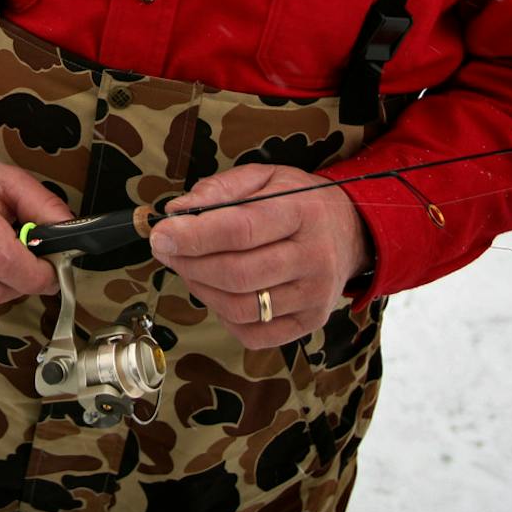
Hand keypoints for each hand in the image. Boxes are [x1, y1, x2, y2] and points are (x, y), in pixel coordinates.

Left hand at [147, 164, 372, 349]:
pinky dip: (223, 315)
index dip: (193, 235)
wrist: (350, 232)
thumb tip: (177, 212)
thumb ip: (220, 189)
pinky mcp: (309, 322)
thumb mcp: (265, 177)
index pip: (239, 230)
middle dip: (189, 264)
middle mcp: (313, 258)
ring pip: (241, 308)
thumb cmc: (299, 202)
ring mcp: (314, 296)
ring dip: (201, 289)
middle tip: (166, 250)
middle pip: (237, 274)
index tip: (161, 234)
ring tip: (188, 268)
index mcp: (301, 212)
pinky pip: (253, 333)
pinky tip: (216, 291)